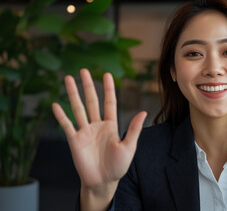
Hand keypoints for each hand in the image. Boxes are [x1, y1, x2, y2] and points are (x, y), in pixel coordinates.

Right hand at [52, 69, 145, 194]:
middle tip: (83, 70)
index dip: (108, 89)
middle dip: (88, 86)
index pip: (109, 103)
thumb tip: (144, 111)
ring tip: (68, 79)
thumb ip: (135, 129)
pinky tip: (56, 104)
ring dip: (73, 94)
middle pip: (92, 101)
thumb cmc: (118, 166)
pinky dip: (61, 115)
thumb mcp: (129, 147)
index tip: (107, 74)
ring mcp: (85, 132)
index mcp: (111, 125)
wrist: (104, 182)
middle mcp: (97, 125)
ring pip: (78, 109)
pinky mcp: (74, 141)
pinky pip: (66, 125)